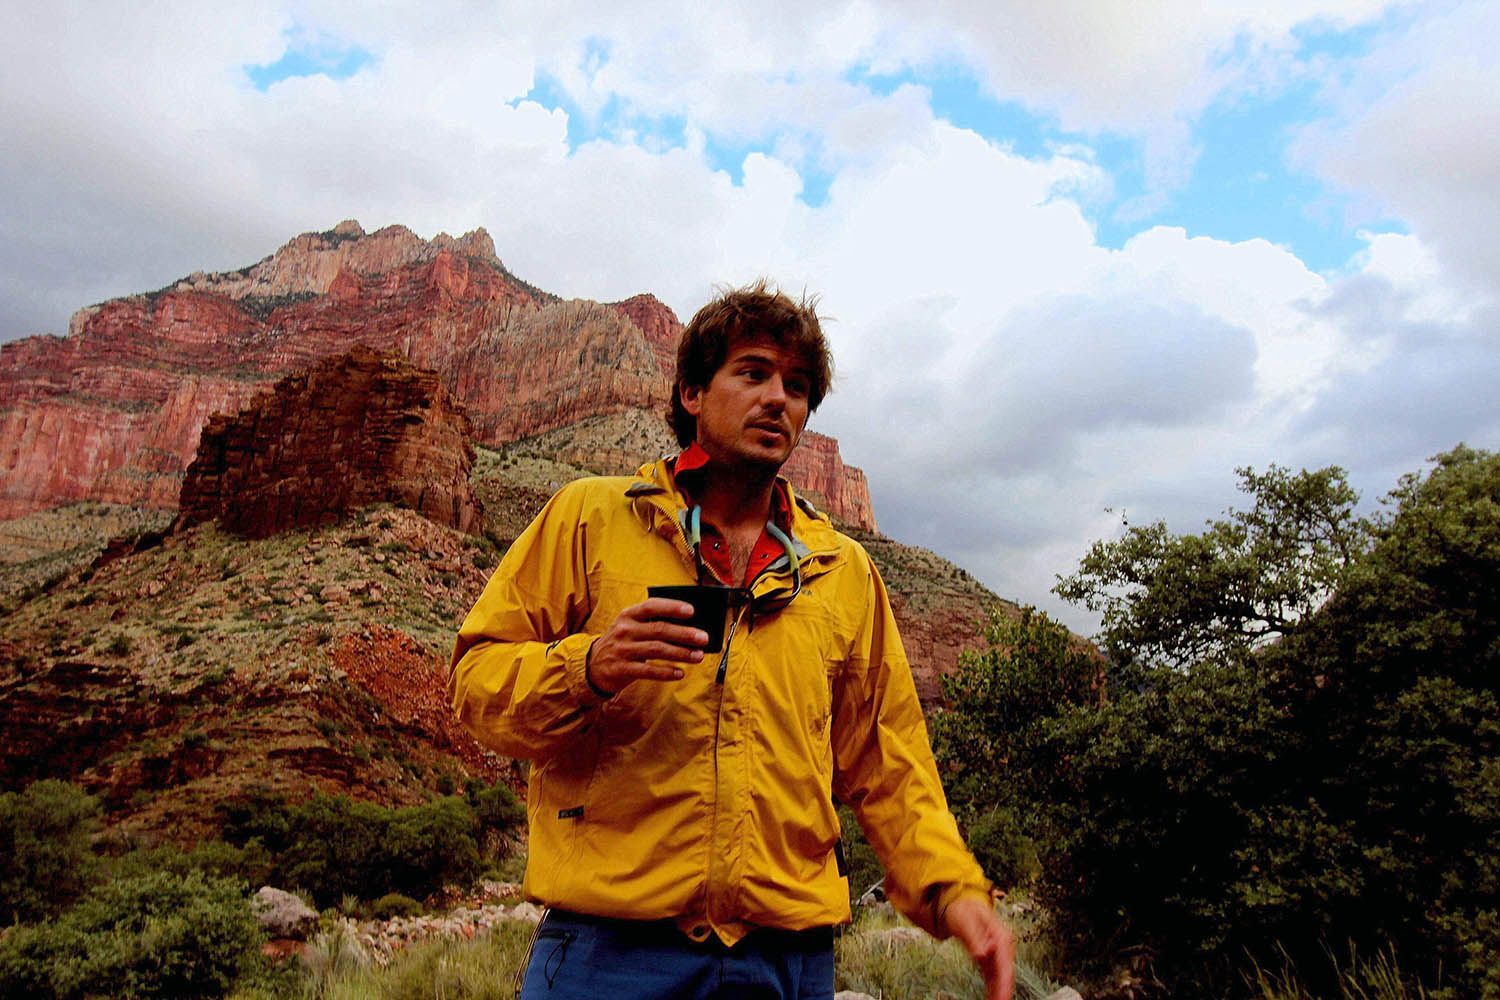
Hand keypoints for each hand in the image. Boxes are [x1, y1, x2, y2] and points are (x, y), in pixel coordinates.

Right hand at [586, 598, 707, 694]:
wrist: (592, 665)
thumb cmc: (622, 643)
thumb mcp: (630, 628)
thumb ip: (653, 624)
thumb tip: (689, 628)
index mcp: (628, 615)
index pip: (651, 606)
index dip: (671, 607)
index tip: (691, 611)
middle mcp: (624, 630)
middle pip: (659, 629)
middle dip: (684, 633)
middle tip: (704, 638)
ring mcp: (622, 650)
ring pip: (657, 650)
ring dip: (680, 653)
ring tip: (698, 656)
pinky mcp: (621, 669)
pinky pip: (648, 671)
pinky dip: (666, 672)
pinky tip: (680, 673)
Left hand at [945, 895, 1015, 999]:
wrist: (962, 903)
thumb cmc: (963, 910)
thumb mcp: (966, 921)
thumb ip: (974, 938)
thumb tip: (983, 954)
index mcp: (1000, 936)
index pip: (1005, 963)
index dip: (1004, 982)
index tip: (1003, 996)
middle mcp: (1002, 945)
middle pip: (1006, 972)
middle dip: (1004, 990)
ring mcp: (998, 952)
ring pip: (1001, 976)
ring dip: (999, 991)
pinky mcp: (990, 957)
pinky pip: (993, 975)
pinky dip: (993, 987)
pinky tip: (992, 998)